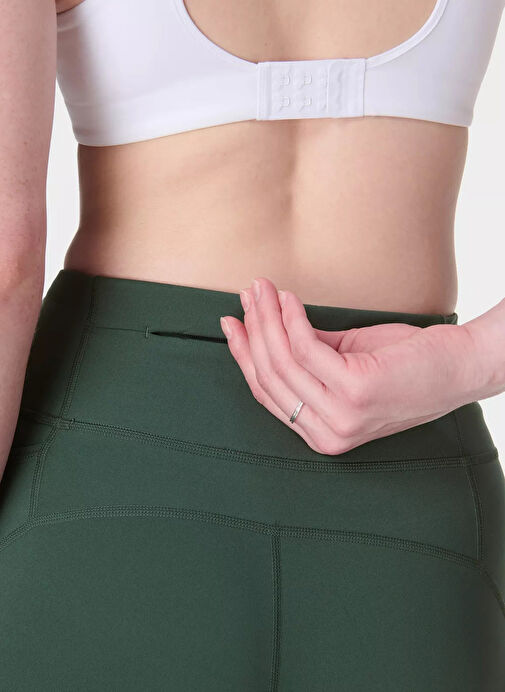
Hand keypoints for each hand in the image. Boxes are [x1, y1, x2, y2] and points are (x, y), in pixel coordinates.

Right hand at [219, 277, 478, 454]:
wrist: (461, 367)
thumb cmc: (409, 365)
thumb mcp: (348, 362)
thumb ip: (309, 354)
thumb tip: (268, 325)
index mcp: (322, 432)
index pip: (268, 393)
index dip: (245, 355)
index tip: (233, 324)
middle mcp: (328, 433)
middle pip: (269, 377)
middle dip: (252, 330)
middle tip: (248, 295)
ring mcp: (341, 416)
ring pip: (283, 361)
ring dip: (267, 319)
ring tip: (262, 289)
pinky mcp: (355, 391)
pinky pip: (307, 348)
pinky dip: (292, 319)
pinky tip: (289, 299)